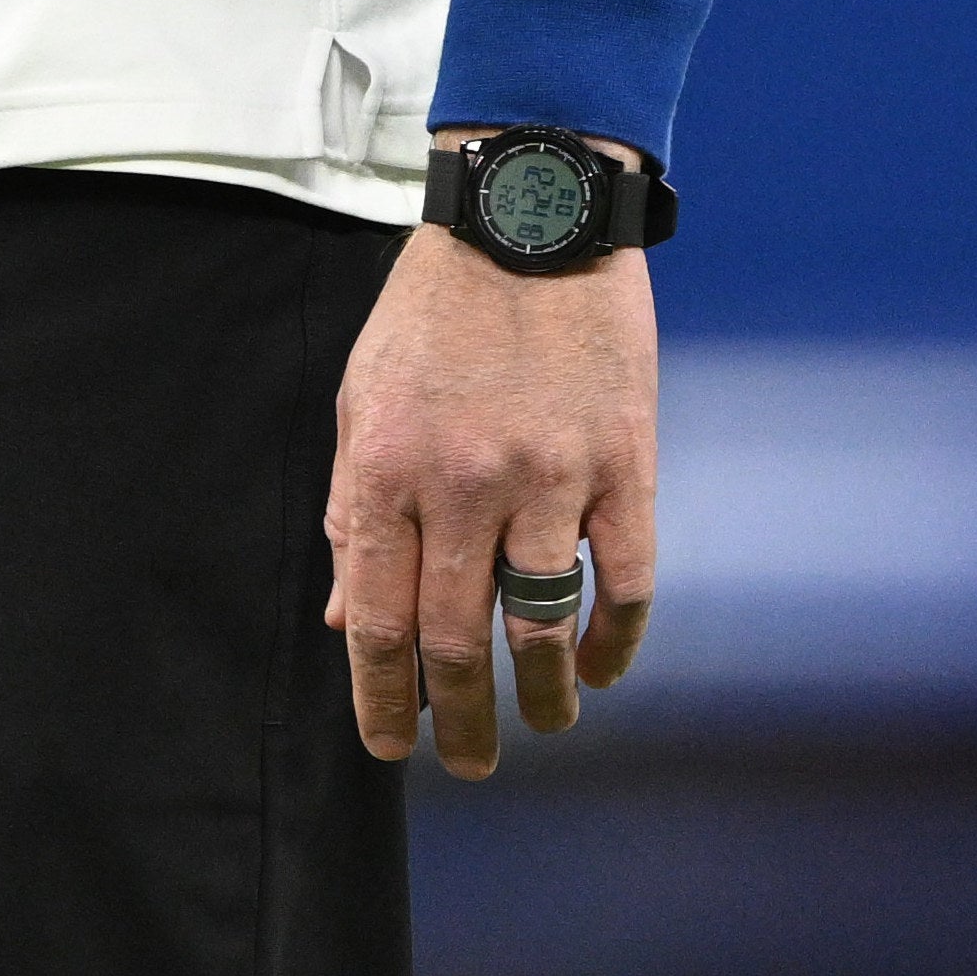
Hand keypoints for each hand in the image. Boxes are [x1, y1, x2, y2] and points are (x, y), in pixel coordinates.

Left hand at [321, 175, 659, 775]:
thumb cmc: (433, 312)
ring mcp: (550, 475)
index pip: (379, 620)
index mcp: (385, 469)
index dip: (383, 700)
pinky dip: (617, 639)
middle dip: (459, 721)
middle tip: (467, 762)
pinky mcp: (625, 461)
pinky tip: (605, 669)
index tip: (392, 746)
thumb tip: (351, 621)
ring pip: (542, 625)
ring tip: (542, 725)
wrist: (528, 213)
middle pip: (458, 642)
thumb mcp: (363, 401)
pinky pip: (626, 579)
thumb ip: (354, 512)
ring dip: (543, 696)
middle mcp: (462, 484)